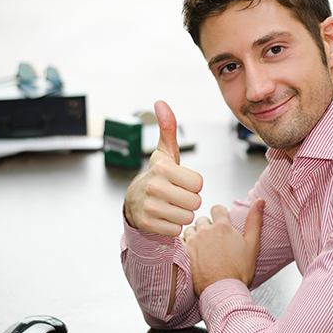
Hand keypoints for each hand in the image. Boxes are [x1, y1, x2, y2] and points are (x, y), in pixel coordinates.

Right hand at [124, 101, 203, 235]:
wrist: (133, 200)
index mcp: (163, 168)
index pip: (198, 183)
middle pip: (195, 201)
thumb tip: (160, 102)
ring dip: (182, 214)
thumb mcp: (165, 152)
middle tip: (177, 196)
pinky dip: (173, 226)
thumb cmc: (158, 175)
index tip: (182, 183)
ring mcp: (149, 206)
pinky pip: (176, 230)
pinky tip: (164, 217)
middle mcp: (154, 186)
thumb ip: (168, 128)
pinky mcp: (147, 223)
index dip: (194, 185)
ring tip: (171, 206)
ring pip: (186, 217)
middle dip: (190, 201)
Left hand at [183, 199, 263, 295]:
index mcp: (222, 227)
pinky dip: (183, 245)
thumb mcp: (252, 245)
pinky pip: (179, 242)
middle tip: (213, 240)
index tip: (221, 222)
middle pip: (202, 219)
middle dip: (207, 227)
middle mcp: (205, 231)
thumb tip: (260, 201)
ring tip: (202, 248)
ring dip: (195, 236)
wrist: (223, 291)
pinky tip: (190, 254)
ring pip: (190, 230)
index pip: (216, 208)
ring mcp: (192, 242)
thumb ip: (255, 220)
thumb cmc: (239, 271)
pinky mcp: (183, 253)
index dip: (219, 214)